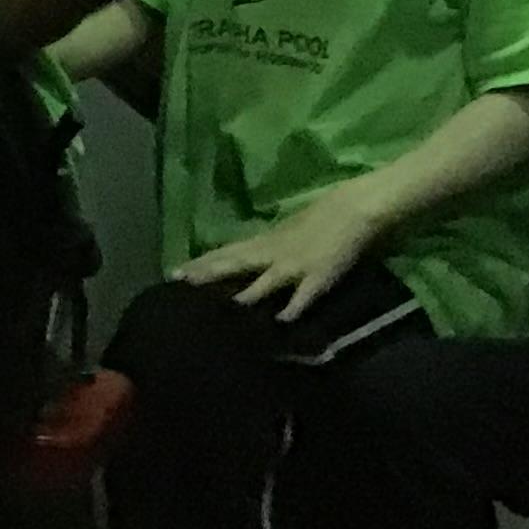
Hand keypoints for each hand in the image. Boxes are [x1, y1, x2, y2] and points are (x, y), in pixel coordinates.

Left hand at [174, 182, 386, 322]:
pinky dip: (293, 307)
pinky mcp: (319, 276)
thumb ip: (269, 246)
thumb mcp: (287, 230)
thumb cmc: (322, 217)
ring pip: (264, 281)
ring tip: (221, 306)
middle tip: (178, 281)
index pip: (227, 253)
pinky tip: (282, 320)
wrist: (354, 208)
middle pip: (235, 263)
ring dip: (245, 294)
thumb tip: (250, 258)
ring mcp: (295, 265)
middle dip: (207, 274)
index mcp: (266, 241)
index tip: (175, 271)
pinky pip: (304, 295)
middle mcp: (274, 252)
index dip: (201, 262)